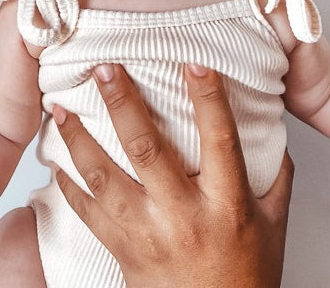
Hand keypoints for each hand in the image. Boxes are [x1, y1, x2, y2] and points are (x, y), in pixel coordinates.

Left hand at [52, 63, 293, 287]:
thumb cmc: (246, 278)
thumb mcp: (274, 225)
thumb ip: (275, 175)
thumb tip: (269, 129)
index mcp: (227, 205)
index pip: (220, 140)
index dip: (208, 99)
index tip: (194, 62)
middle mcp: (183, 216)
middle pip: (147, 151)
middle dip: (122, 105)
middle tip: (105, 69)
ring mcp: (147, 235)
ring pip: (104, 178)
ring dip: (78, 139)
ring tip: (61, 107)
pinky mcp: (122, 250)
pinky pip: (86, 213)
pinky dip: (68, 183)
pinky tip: (55, 158)